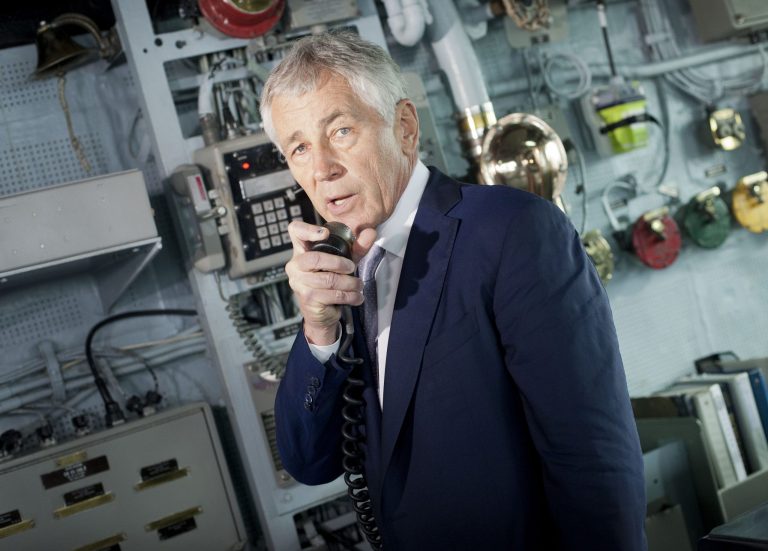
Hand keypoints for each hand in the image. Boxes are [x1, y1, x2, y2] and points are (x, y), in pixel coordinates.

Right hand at [285, 221, 376, 344]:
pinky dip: (350, 296)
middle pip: (315, 258)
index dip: (308, 230)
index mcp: (301, 251)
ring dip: (349, 283)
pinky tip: (356, 296)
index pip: (295, 231)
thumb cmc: (330, 283)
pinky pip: (333, 294)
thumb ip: (356, 248)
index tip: (325, 233)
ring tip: (358, 285)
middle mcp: (295, 265)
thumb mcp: (344, 263)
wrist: (321, 313)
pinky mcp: (308, 298)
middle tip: (352, 267)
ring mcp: (299, 282)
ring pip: (328, 279)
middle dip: (338, 263)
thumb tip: (370, 232)